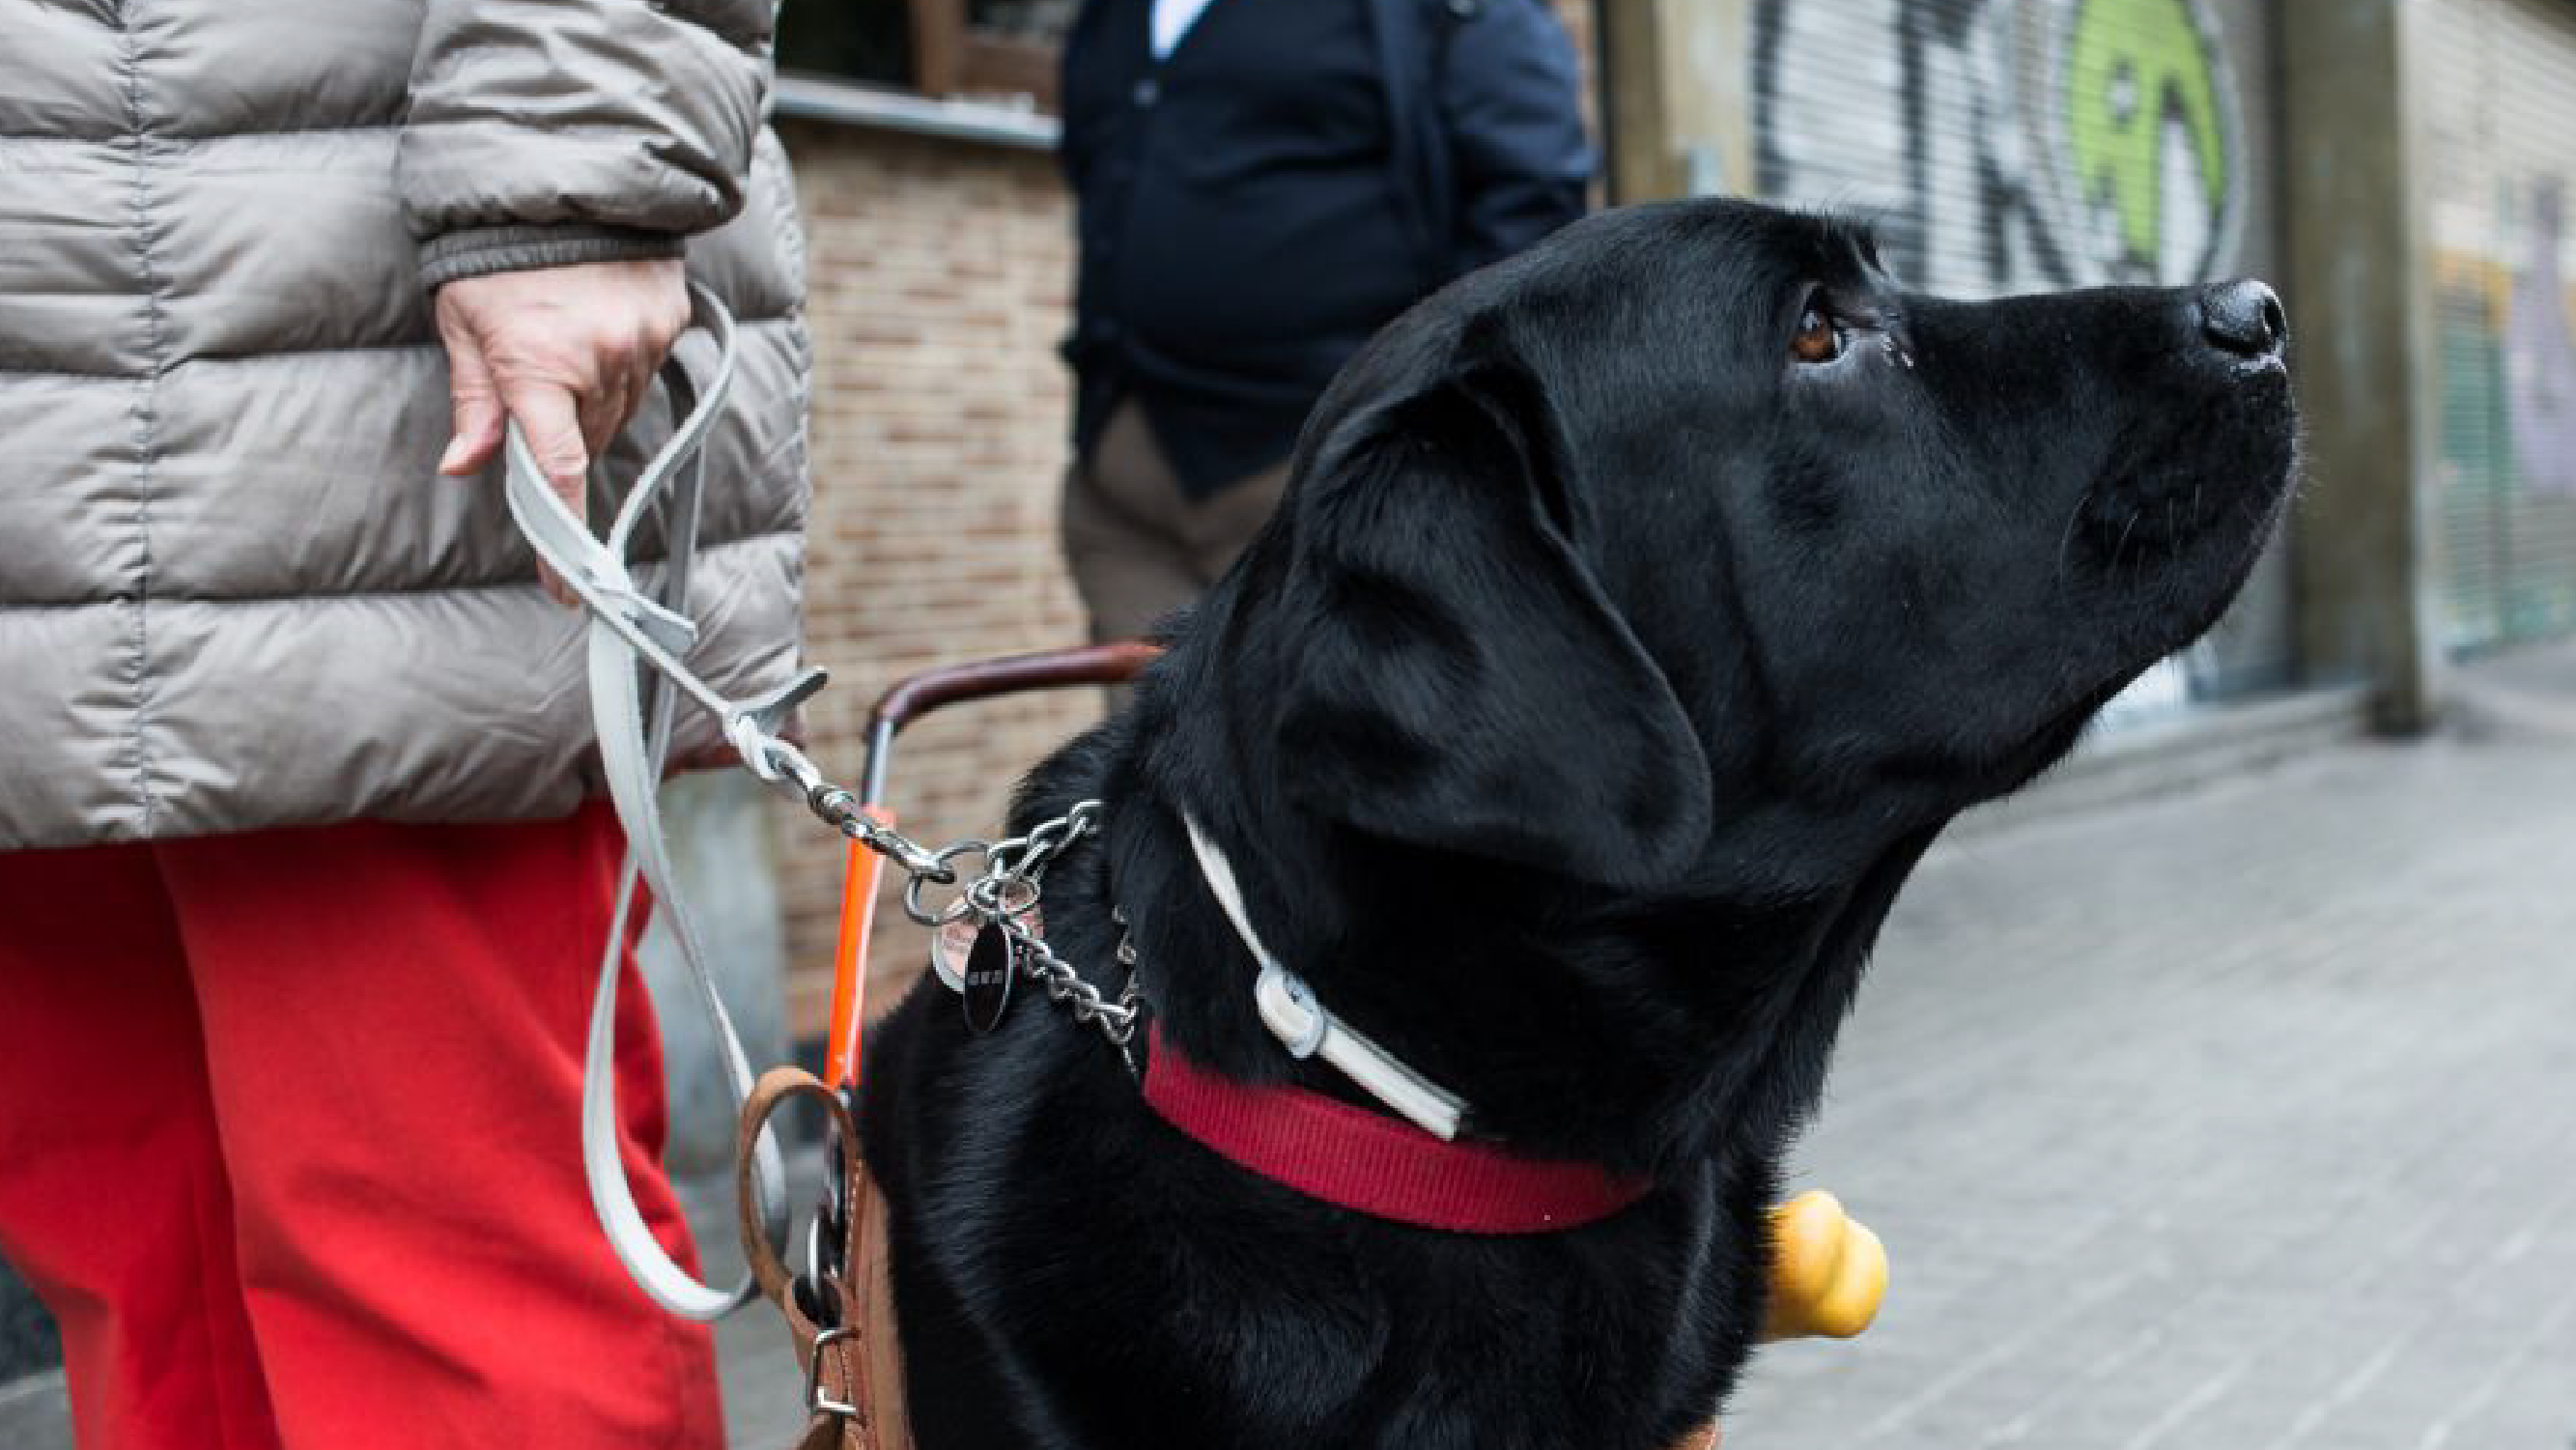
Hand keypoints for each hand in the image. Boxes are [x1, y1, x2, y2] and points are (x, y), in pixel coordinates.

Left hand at [433, 256, 691, 595]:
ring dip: (592, 403)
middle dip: (562, 437)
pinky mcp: (667, 324)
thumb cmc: (495, 255)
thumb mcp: (464, 324)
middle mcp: (597, 362)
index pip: (556, 472)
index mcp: (536, 367)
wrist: (559, 183)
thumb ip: (474, 401)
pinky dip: (620, 366)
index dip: (561, 537)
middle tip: (535, 399)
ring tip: (564, 345)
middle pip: (588, 442)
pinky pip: (645, 372)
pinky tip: (597, 324)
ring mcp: (640, 344)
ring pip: (619, 411)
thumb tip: (464, 467)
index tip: (568, 589)